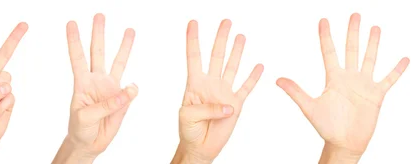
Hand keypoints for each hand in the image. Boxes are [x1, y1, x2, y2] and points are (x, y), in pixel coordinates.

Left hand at [52, 13, 137, 163]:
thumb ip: (108, 104)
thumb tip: (132, 88)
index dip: (74, 41)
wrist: (90, 143)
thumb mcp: (87, 117)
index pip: (78, 58)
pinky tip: (133, 88)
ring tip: (129, 30)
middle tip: (99, 15)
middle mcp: (96, 81)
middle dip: (98, 33)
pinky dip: (133, 89)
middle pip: (98, 52)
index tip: (71, 23)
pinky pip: (130, 90)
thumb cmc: (80, 129)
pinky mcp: (122, 99)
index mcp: (82, 83)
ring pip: (118, 62)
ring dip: (123, 46)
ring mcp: (110, 88)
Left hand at [171, 20, 263, 163]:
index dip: (193, 39)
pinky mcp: (236, 104)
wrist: (199, 147)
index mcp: (194, 84)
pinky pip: (246, 88)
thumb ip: (206, 108)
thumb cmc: (188, 130)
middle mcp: (210, 84)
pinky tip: (258, 65)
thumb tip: (228, 105)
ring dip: (237, 51)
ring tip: (240, 36)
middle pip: (216, 56)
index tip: (193, 23)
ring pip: (232, 67)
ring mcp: (224, 93)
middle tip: (225, 22)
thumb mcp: (187, 116)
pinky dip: (253, 77)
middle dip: (220, 38)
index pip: (194, 57)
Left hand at [276, 13, 409, 162]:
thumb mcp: (309, 107)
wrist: (344, 143)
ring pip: (369, 59)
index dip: (326, 36)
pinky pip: (389, 79)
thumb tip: (277, 79)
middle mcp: (348, 78)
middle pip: (351, 50)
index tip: (323, 20)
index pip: (329, 52)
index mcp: (333, 79)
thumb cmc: (326, 126)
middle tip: (354, 14)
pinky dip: (396, 70)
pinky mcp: (376, 95)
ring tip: (375, 28)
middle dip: (352, 32)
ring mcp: (363, 85)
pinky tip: (404, 58)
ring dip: (373, 44)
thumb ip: (296, 92)